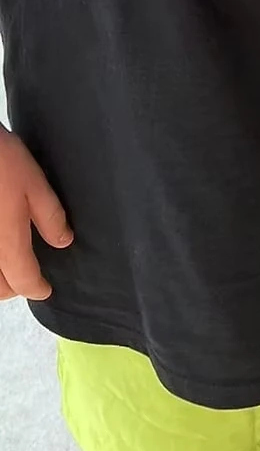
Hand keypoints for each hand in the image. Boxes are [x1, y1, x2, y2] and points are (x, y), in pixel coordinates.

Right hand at [0, 126, 71, 300]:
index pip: (24, 281)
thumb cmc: (0, 161)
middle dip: (14, 288)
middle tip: (27, 276)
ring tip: (9, 266)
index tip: (45, 289)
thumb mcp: (35, 184)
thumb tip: (63, 240)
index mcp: (7, 245)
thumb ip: (50, 216)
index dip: (38, 288)